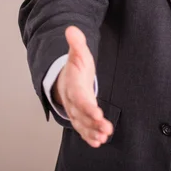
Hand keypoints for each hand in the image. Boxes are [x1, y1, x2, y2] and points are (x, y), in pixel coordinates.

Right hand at [52, 26, 113, 147]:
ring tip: (104, 137)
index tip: (98, 113)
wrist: (65, 79)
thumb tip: (71, 29)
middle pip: (82, 115)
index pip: (80, 98)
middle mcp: (73, 102)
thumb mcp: (78, 53)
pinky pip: (83, 129)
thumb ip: (77, 43)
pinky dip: (89, 136)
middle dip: (93, 123)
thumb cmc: (76, 67)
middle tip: (105, 129)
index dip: (88, 107)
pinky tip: (98, 142)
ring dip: (92, 132)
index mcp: (73, 86)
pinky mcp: (80, 117)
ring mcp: (75, 111)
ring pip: (82, 124)